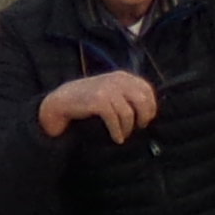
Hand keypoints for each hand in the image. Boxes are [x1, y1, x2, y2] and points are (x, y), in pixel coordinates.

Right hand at [37, 69, 158, 142]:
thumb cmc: (90, 98)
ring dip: (128, 128)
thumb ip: (127, 93)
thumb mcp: (110, 89)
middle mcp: (117, 81)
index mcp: (122, 76)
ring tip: (124, 135)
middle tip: (139, 127)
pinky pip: (114, 120)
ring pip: (128, 113)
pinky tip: (117, 138)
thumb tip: (149, 111)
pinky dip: (117, 132)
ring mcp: (107, 90)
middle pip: (142, 101)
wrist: (64, 100)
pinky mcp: (98, 101)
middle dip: (144, 117)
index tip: (147, 118)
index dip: (151, 106)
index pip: (147, 89)